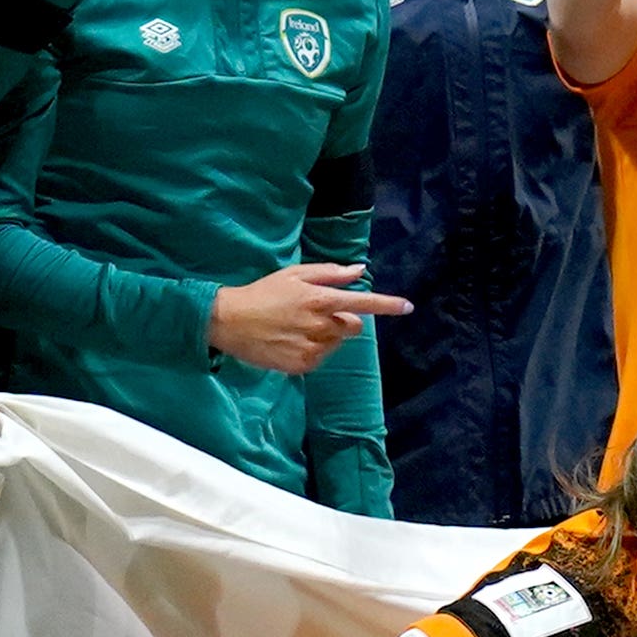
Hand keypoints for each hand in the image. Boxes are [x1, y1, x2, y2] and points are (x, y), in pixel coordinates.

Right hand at [208, 260, 410, 373]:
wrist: (229, 322)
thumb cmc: (263, 293)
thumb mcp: (295, 274)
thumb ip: (330, 273)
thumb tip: (360, 270)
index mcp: (321, 300)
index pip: (364, 304)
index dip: (388, 305)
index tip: (407, 306)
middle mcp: (321, 325)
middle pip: (353, 327)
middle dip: (343, 320)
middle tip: (316, 313)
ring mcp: (313, 348)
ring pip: (337, 343)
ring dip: (326, 335)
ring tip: (296, 327)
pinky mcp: (303, 365)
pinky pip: (321, 358)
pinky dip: (313, 350)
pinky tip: (290, 341)